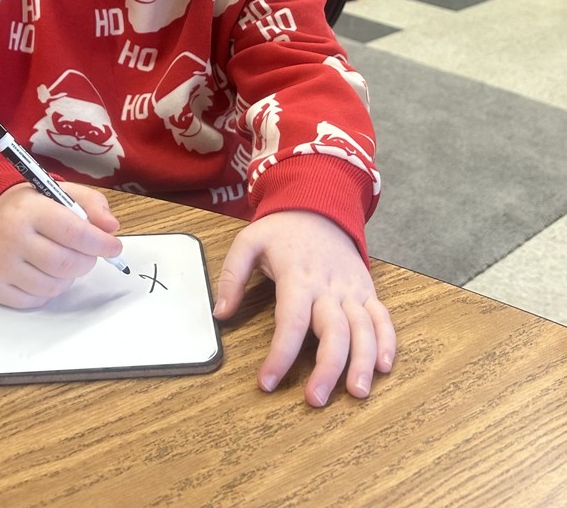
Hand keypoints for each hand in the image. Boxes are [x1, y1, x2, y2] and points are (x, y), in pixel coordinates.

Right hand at [0, 183, 123, 308]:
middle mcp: (12, 237)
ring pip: (54, 286)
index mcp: (29, 209)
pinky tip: (42, 272)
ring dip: (68, 277)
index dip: (100, 243)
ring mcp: (1, 265)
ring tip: (62, 260)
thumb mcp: (56, 192)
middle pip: (66, 264)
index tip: (114, 247)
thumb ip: (89, 203)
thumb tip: (111, 227)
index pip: (73, 232)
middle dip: (87, 261)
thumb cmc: (26, 206)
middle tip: (88, 254)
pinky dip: (47, 290)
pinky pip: (35, 300)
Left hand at [212, 210, 394, 407]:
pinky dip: (387, 341)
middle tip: (315, 400)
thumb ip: (232, 276)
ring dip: (362, 362)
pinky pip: (383, 317)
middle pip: (333, 332)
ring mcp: (351, 289)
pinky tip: (384, 366)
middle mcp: (329, 286)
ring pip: (363, 329)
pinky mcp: (367, 290)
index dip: (280, 355)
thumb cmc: (281, 230)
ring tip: (357, 393)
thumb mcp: (248, 242)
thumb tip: (220, 314)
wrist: (318, 207)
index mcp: (297, 276)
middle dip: (327, 369)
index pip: (291, 322)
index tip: (267, 383)